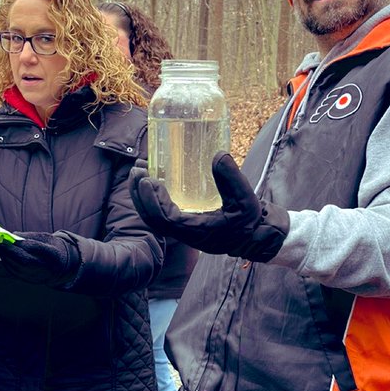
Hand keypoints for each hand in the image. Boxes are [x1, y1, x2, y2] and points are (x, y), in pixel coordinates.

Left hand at [0, 232, 80, 286]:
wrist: (61, 266)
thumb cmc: (50, 248)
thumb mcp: (45, 238)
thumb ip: (30, 236)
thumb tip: (13, 235)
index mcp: (52, 254)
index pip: (36, 249)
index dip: (21, 244)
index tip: (11, 237)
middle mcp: (45, 267)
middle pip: (24, 261)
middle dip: (10, 252)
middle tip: (1, 244)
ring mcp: (38, 276)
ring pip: (18, 269)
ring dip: (6, 258)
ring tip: (1, 249)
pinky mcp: (30, 280)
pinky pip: (16, 274)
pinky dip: (8, 265)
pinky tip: (4, 257)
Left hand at [131, 154, 288, 261]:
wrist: (252, 236)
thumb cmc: (249, 221)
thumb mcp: (246, 200)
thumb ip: (232, 179)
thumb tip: (218, 155)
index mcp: (196, 231)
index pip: (166, 219)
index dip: (153, 201)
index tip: (148, 180)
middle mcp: (184, 233)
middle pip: (152, 218)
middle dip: (140, 195)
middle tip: (137, 170)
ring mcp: (180, 229)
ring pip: (152, 216)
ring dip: (141, 195)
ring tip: (138, 170)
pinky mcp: (181, 223)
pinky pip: (159, 212)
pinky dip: (150, 197)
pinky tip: (150, 179)